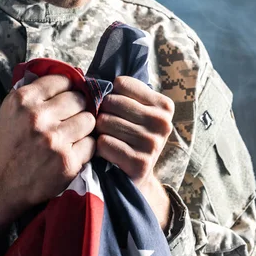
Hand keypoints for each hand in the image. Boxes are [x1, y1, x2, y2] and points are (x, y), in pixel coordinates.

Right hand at [0, 74, 96, 211]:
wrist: (3, 182)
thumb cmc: (12, 142)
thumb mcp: (12, 109)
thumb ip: (36, 90)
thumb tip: (70, 73)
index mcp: (23, 100)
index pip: (62, 80)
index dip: (68, 88)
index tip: (67, 96)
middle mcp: (37, 117)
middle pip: (79, 99)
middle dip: (78, 107)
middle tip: (70, 117)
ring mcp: (54, 140)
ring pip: (89, 119)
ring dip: (84, 127)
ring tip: (72, 134)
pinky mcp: (67, 161)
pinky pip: (92, 144)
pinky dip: (85, 147)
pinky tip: (72, 150)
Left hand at [95, 76, 173, 227]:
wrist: (136, 177)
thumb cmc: (129, 136)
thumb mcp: (135, 111)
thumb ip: (122, 93)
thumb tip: (90, 78)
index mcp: (164, 105)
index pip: (121, 84)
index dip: (109, 94)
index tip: (112, 107)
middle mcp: (163, 123)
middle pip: (112, 102)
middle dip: (102, 112)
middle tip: (105, 125)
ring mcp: (153, 144)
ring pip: (105, 122)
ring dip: (98, 131)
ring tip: (106, 138)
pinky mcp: (140, 163)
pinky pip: (104, 143)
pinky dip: (98, 148)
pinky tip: (106, 152)